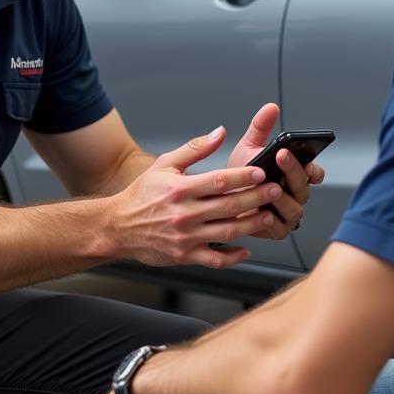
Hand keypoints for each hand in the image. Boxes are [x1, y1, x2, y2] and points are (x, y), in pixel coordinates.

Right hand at [110, 126, 281, 268]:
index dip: (243, 176)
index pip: (219, 181)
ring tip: (268, 216)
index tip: (261, 171)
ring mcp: (185, 237)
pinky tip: (246, 249)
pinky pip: (215, 260)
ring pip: (227, 232)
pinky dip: (233, 256)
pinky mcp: (184, 256)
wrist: (118, 226)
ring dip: (251, 225)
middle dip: (256, 198)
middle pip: (228, 206)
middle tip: (275, 190)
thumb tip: (220, 132)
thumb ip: (194, 149)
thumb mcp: (164, 165)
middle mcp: (183, 214)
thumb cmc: (142, 195)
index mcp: (179, 189)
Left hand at [226, 104, 325, 239]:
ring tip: (271, 187)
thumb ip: (261, 128)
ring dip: (283, 197)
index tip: (306, 158)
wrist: (218, 200)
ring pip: (295, 209)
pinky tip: (261, 209)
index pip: (314, 172)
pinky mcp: (275, 231)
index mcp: (294, 175)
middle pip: (304, 187)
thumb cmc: (238, 175)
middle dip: (294, 171)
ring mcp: (287, 214)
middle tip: (281, 156)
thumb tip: (271, 107)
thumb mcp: (249, 147)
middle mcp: (295, 195)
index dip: (313, 167)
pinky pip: (279, 228)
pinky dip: (271, 220)